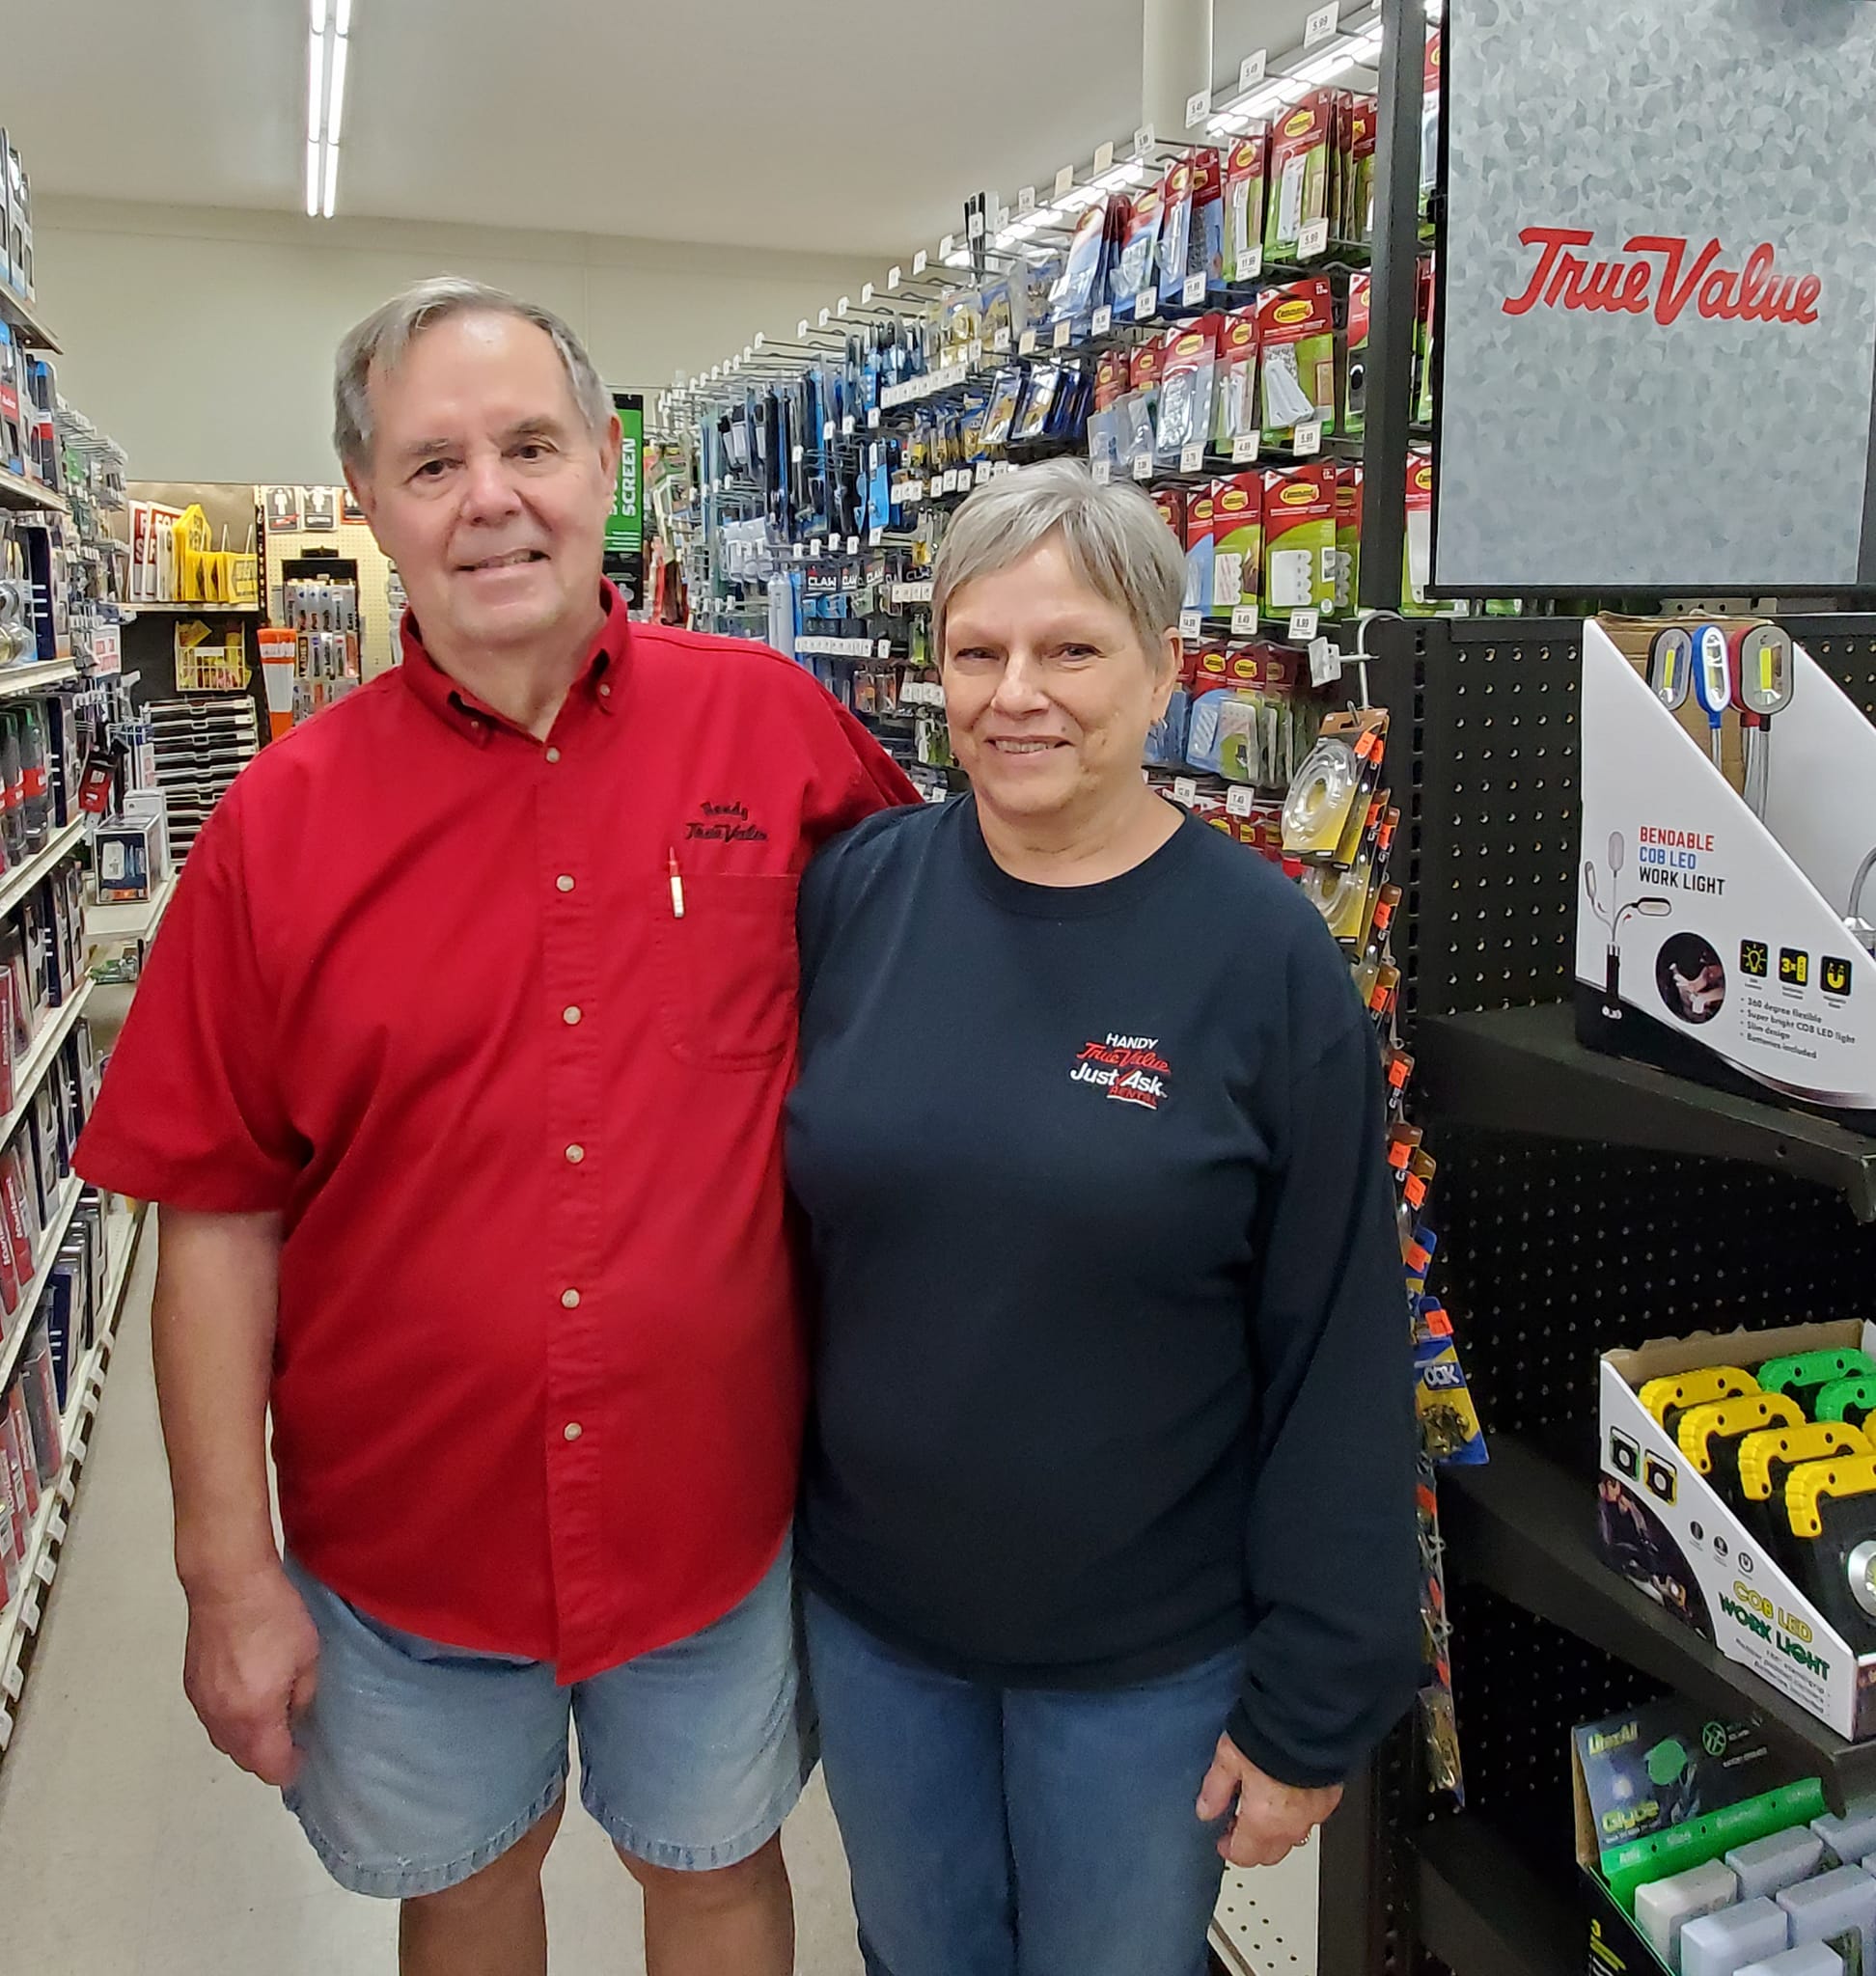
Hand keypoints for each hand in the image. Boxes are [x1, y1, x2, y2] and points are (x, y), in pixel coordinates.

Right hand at [181, 1561, 320, 1787]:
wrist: (228, 1584)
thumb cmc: (275, 1616)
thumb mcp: (308, 1655)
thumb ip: (303, 1695)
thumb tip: (296, 1716)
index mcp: (254, 1716)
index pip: (270, 1765)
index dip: (290, 1767)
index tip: (305, 1756)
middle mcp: (222, 1718)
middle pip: (244, 1758)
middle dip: (267, 1755)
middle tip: (291, 1738)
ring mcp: (202, 1702)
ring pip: (224, 1740)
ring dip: (246, 1739)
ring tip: (270, 1718)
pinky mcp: (191, 1684)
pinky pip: (212, 1717)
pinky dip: (229, 1718)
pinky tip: (246, 1697)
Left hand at [1196, 1736, 1342, 1867]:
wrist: (1310, 1720)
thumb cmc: (1271, 1735)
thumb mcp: (1229, 1757)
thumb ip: (1216, 1788)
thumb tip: (1206, 1809)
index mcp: (1263, 1820)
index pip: (1245, 1855)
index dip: (1229, 1849)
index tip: (1223, 1840)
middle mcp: (1291, 1825)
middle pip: (1270, 1853)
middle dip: (1253, 1844)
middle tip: (1239, 1823)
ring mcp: (1313, 1815)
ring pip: (1292, 1837)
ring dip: (1276, 1830)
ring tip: (1262, 1805)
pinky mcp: (1329, 1799)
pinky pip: (1310, 1818)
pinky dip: (1297, 1813)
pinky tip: (1286, 1793)